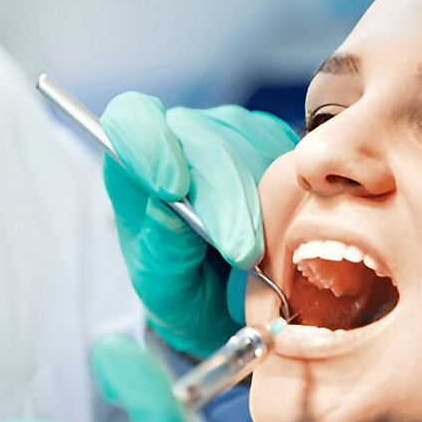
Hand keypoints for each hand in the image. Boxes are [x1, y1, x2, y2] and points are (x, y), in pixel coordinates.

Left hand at [101, 93, 297, 356]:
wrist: (225, 303)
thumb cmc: (183, 288)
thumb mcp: (165, 286)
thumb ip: (162, 248)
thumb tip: (165, 206)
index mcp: (133, 164)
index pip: (131, 118)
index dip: (150, 144)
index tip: (171, 191)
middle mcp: (180, 136)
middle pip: (202, 139)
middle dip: (222, 197)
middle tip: (240, 254)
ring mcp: (229, 133)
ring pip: (249, 146)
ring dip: (257, 201)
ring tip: (259, 255)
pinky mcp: (273, 141)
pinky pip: (287, 153)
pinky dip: (290, 192)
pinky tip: (284, 232)